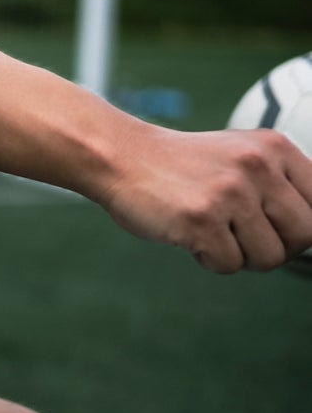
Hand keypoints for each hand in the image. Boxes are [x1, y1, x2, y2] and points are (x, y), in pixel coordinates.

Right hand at [97, 124, 311, 272]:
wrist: (119, 156)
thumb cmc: (181, 166)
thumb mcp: (241, 157)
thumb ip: (281, 185)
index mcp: (275, 148)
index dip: (299, 227)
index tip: (273, 227)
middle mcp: (258, 167)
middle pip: (305, 237)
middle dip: (275, 246)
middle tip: (242, 236)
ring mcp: (229, 193)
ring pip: (270, 258)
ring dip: (241, 256)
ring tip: (213, 233)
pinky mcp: (200, 219)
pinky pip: (229, 264)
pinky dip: (209, 259)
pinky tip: (190, 236)